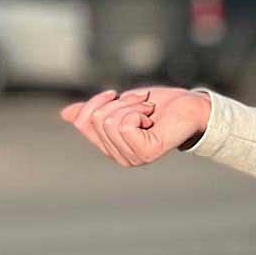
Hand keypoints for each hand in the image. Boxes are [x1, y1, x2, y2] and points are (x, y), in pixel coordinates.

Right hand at [58, 85, 211, 165]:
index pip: (81, 122)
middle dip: (118, 103)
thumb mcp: (119, 104)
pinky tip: (152, 117)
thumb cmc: (158, 106)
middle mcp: (120, 158)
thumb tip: (65, 114)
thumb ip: (94, 111)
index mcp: (110, 148)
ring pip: (110, 121)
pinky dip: (137, 111)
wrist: (190, 106)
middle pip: (96, 119)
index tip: (116, 95)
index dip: (96, 102)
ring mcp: (134, 158)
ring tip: (148, 110)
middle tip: (141, 104)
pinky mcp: (147, 153)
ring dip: (131, 106)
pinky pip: (125, 125)